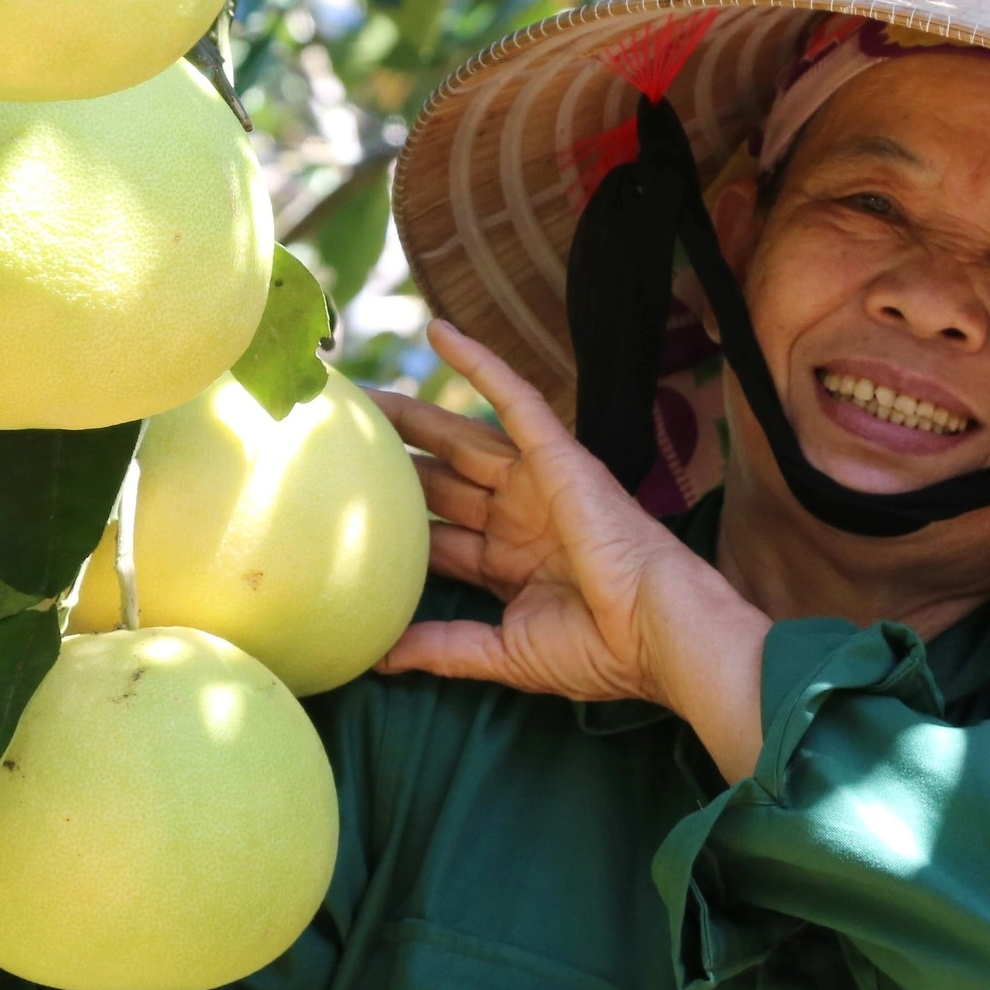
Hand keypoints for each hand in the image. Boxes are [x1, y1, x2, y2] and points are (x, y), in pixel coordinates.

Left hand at [373, 320, 769, 777]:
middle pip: (436, 480)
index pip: (434, 535)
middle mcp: (515, 517)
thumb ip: (442, 648)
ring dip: (411, 413)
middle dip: (387, 461)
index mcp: (505, 564)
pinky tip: (440, 333)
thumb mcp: (502, 653)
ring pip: (459, 437)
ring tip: (358, 392)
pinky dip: (480, 365)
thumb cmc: (597, 650)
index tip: (335, 505)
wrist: (658, 636)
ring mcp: (535, 484)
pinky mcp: (557, 457)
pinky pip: (513, 399)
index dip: (389, 520)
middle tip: (332, 437)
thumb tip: (376, 657)